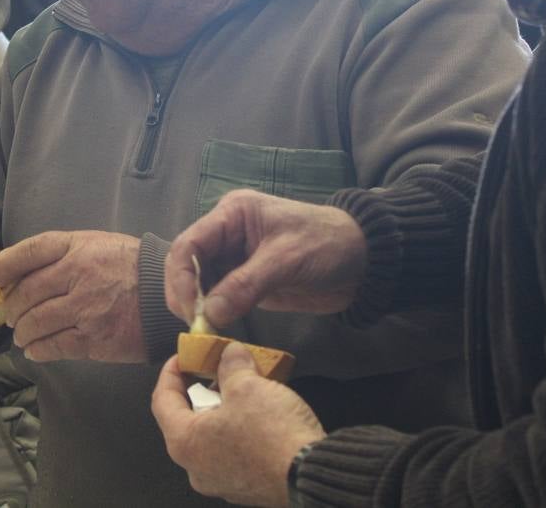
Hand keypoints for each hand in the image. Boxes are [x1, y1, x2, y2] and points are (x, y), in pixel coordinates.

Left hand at [0, 230, 144, 362]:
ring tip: (22, 333)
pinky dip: (38, 350)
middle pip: (25, 293)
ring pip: (35, 322)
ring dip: (22, 331)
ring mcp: (85, 309)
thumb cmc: (129, 266)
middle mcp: (78, 275)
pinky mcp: (94, 339)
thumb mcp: (97, 243)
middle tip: (10, 313)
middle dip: (11, 307)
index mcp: (77, 247)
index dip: (4, 267)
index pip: (27, 253)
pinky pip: (53, 346)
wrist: (167, 295)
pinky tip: (35, 349)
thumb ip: (62, 253)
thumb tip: (21, 272)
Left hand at [152, 342, 322, 506]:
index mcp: (185, 443)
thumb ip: (232, 365)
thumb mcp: (248, 385)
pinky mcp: (247, 486)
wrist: (312, 475)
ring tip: (243, 387)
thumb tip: (230, 354)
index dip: (170, 373)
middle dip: (202, 390)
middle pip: (188, 419)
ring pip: (213, 437)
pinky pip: (234, 451)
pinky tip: (260, 414)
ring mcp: (222, 481)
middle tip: (215, 369)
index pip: (162, 401)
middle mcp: (197, 468)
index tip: (182, 357)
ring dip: (225, 409)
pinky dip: (240, 430)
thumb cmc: (273, 436)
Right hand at [165, 190, 367, 330]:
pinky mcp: (246, 282)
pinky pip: (219, 298)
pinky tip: (216, 329)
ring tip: (204, 331)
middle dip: (186, 295)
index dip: (181, 277)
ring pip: (200, 284)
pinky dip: (215, 313)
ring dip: (198, 307)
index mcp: (232, 215)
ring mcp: (236, 259)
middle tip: (195, 326)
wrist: (364, 261)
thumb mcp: (287, 259)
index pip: (189, 244)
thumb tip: (210, 314)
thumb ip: (246, 284)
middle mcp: (227, 234)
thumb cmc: (327, 244)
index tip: (189, 310)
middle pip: (188, 265)